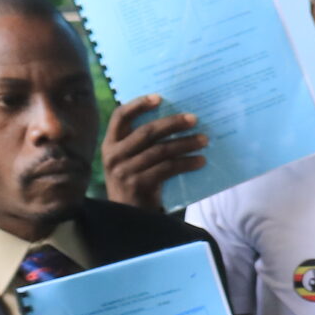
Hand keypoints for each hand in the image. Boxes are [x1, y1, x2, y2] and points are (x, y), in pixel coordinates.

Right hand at [101, 94, 206, 209]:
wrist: (129, 216)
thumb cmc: (136, 183)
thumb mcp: (131, 161)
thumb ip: (142, 144)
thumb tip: (176, 122)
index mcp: (110, 143)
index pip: (120, 116)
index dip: (138, 105)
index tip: (159, 97)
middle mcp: (113, 155)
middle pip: (147, 132)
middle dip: (173, 123)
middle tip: (194, 119)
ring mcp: (124, 170)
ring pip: (160, 150)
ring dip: (185, 143)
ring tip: (204, 140)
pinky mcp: (138, 184)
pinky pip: (167, 168)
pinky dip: (186, 163)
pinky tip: (200, 161)